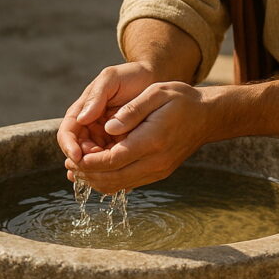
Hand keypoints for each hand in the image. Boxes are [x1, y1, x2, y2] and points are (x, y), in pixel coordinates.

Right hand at [57, 61, 160, 164]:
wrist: (154, 78)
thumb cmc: (131, 75)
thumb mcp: (111, 78)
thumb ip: (97, 95)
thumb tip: (82, 118)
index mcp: (83, 110)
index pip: (67, 132)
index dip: (69, 146)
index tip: (77, 156)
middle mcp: (90, 125)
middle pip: (78, 150)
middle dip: (83, 161)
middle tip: (96, 165)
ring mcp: (104, 136)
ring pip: (93, 159)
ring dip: (96, 168)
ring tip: (106, 174)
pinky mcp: (119, 143)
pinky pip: (111, 160)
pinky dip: (110, 170)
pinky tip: (116, 178)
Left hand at [63, 81, 216, 194]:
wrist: (208, 115)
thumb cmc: (182, 99)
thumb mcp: (157, 93)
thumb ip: (132, 110)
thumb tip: (108, 126)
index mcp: (152, 140)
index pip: (111, 161)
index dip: (86, 161)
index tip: (71, 153)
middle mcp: (155, 162)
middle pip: (111, 180)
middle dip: (86, 174)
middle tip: (70, 161)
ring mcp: (158, 170)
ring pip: (118, 185)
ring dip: (96, 179)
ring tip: (81, 163)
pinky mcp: (159, 172)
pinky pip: (129, 182)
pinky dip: (110, 178)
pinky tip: (100, 165)